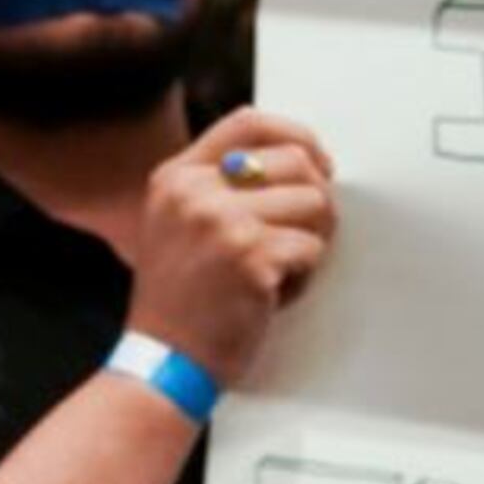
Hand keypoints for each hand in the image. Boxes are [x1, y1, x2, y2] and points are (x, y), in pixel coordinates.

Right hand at [127, 109, 334, 388]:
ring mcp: (223, 222)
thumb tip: (296, 164)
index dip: (296, 134)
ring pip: (313, 203)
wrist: (164, 360)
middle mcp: (196, 192)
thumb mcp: (176, 226)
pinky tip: (273, 297)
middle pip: (294, 161)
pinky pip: (311, 248)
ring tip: (281, 272)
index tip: (318, 161)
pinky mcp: (252, 256)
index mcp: (177, 177)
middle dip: (317, 198)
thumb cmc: (179, 303)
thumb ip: (218, 189)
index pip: (248, 123)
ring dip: (311, 241)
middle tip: (309, 233)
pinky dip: (303, 278)